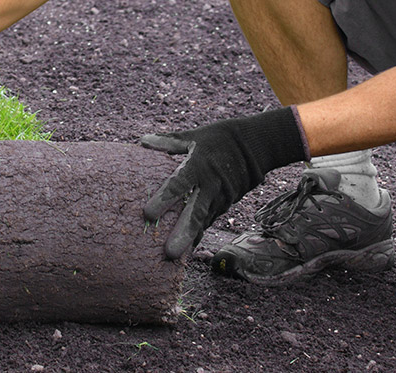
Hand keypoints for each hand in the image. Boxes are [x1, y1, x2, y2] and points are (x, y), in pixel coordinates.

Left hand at [141, 107, 307, 258]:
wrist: (254, 146)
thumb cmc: (218, 140)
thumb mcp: (193, 136)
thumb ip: (167, 142)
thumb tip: (141, 142)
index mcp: (199, 165)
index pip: (180, 183)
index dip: (164, 198)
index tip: (147, 214)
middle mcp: (211, 185)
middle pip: (196, 211)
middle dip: (183, 232)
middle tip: (169, 252)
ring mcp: (220, 198)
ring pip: (203, 221)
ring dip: (190, 239)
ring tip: (174, 258)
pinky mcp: (225, 205)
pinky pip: (209, 222)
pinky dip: (198, 235)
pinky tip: (187, 250)